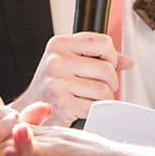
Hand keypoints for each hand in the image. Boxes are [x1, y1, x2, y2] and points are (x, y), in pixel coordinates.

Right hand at [10, 33, 134, 126]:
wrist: (27, 113)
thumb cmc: (51, 87)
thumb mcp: (70, 63)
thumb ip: (98, 58)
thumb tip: (127, 61)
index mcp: (59, 44)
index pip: (103, 42)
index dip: (111, 57)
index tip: (105, 67)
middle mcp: (56, 60)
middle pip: (107, 68)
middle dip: (111, 82)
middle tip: (101, 89)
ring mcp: (58, 81)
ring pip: (104, 89)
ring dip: (105, 99)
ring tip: (93, 100)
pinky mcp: (62, 103)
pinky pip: (95, 106)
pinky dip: (96, 111)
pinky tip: (85, 110)